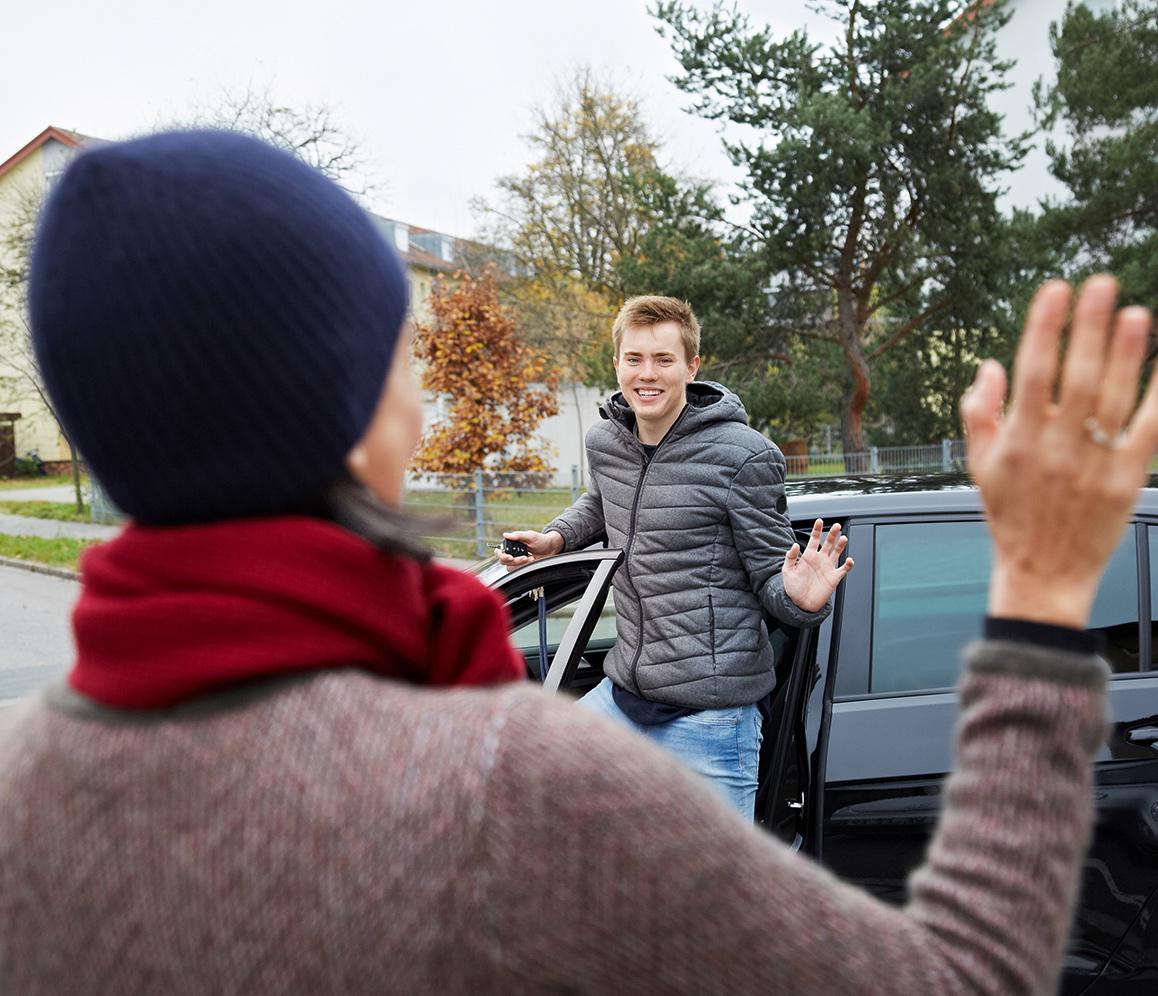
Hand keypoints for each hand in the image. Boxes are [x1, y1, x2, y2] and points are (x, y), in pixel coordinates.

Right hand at [495, 530, 564, 571]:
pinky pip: (519, 570)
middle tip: (525, 557)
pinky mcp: (523, 566)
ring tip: (530, 558)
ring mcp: (517, 560)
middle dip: (514, 560)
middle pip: (504, 561)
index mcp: (511, 544)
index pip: (500, 552)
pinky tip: (532, 560)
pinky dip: (525, 566)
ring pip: (510, 567)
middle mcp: (512, 552)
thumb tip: (505, 535)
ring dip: (520, 564)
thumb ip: (518, 535)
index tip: (510, 557)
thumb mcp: (530, 536)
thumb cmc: (541, 540)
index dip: (502, 555)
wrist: (551, 548)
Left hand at [782, 519, 853, 612]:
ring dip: (841, 545)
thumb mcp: (787, 571)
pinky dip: (848, 564)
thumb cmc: (793, 587)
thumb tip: (795, 545)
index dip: (817, 530)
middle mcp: (820, 560)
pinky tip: (849, 560)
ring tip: (843, 538)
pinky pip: (843, 569)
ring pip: (837, 552)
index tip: (819, 521)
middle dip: (832, 534)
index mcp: (808, 556)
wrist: (801, 603)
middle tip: (836, 525)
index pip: (814, 539)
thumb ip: (790, 557)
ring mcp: (828, 568)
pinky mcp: (834, 577)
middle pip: (828, 543)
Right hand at [962, 276, 1156, 627]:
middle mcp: (1056, 449)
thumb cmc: (1010, 515)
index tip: (1055, 290)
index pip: (1031, 372)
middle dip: (1089, 328)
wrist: (1043, 573)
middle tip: (1102, 285)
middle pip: (1077, 377)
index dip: (1043, 328)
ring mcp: (1093, 464)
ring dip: (1127, 354)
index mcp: (1018, 441)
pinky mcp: (1126, 480)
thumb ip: (979, 412)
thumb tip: (991, 365)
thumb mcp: (980, 466)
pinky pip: (1148, 430)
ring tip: (1137, 315)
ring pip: (1114, 399)